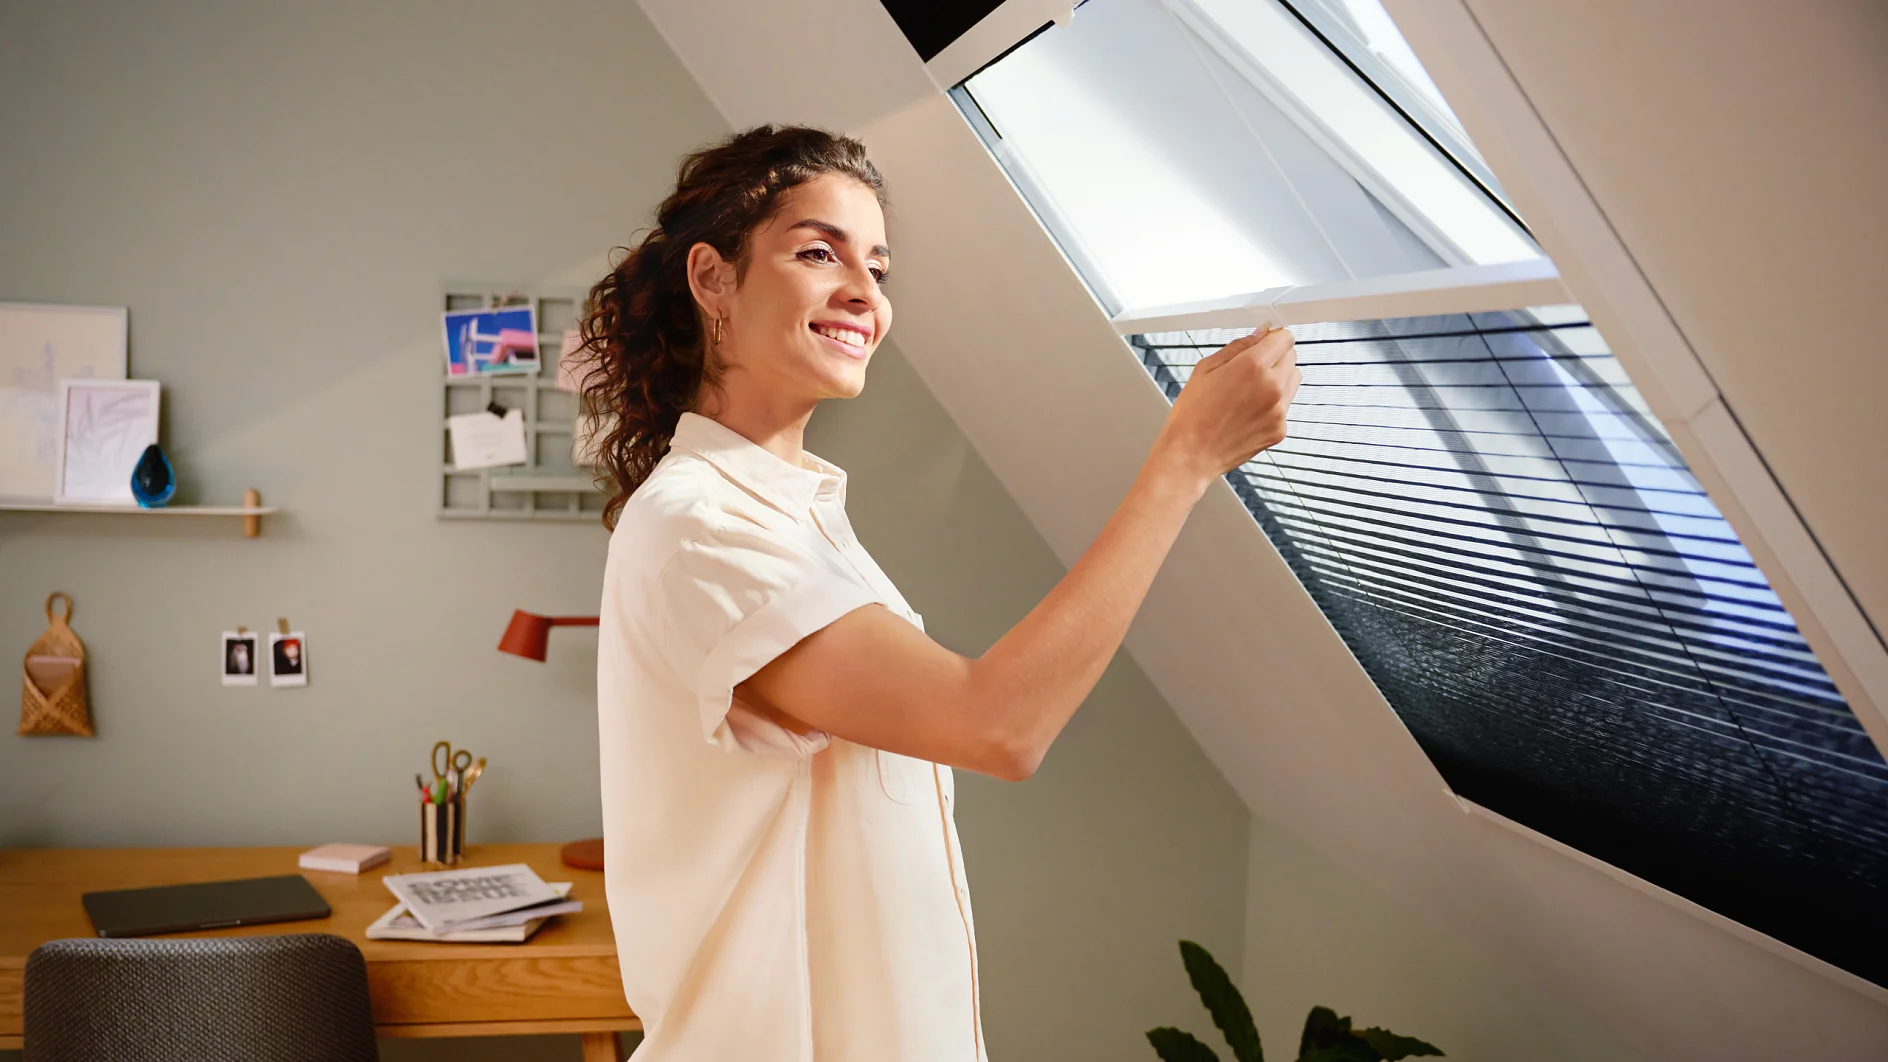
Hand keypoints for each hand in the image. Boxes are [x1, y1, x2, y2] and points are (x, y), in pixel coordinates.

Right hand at [1154, 326, 1300, 485]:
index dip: (1274, 337)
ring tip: (1250, 391)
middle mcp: (1272, 387)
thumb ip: (1238, 347)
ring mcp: (1279, 411)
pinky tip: (1248, 411)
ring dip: (1278, 378)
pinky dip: (1273, 404)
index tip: (1266, 342)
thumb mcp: (1206, 368)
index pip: (1285, 338)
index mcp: (1253, 366)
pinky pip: (1285, 406)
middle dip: (1275, 357)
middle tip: (1252, 368)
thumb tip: (1259, 335)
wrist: (1191, 454)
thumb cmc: (1192, 414)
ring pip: (1293, 381)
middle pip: (1292, 357)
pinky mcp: (1279, 430)